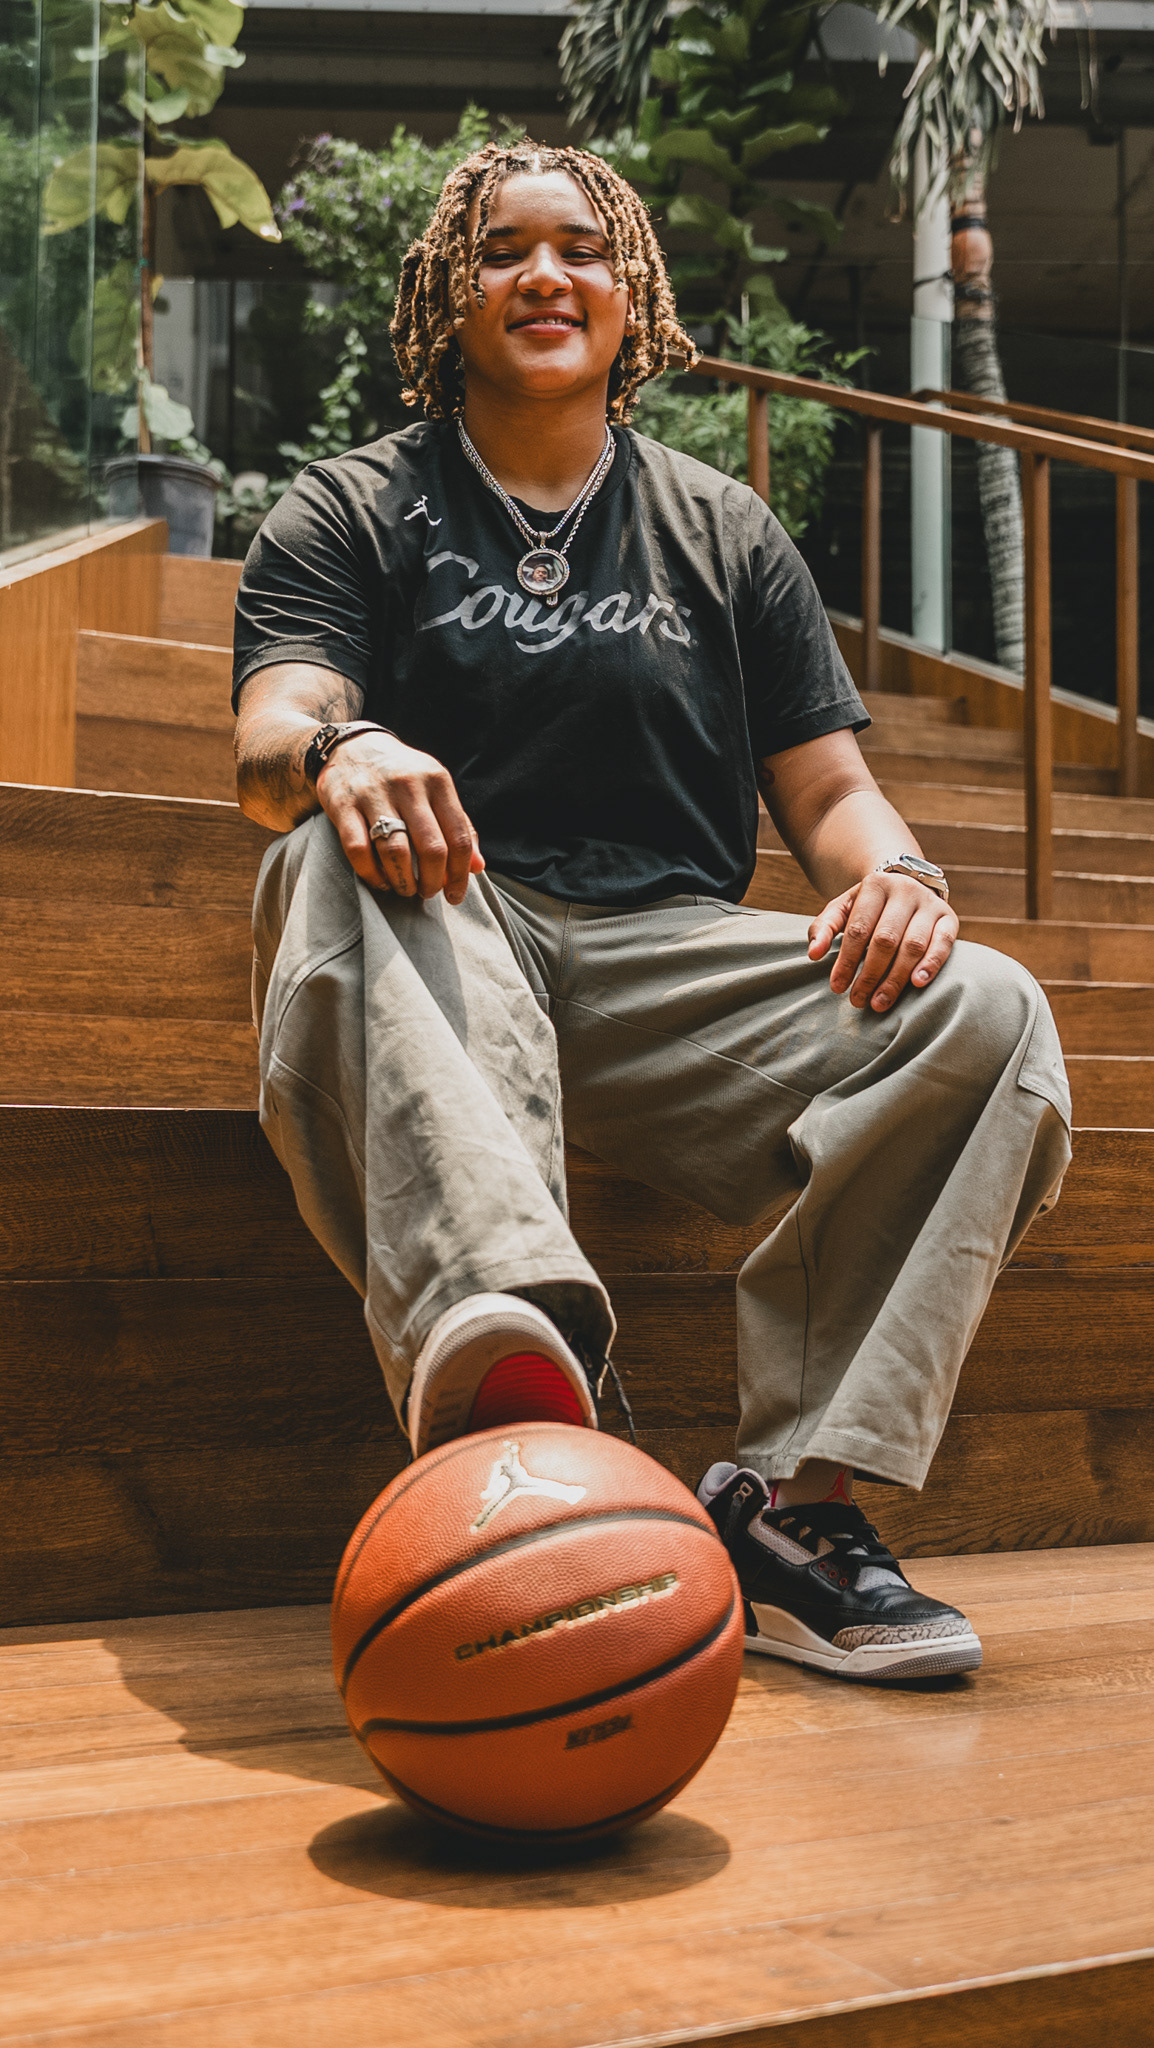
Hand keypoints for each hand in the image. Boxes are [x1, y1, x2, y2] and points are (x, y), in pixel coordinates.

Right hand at [316, 732, 484, 904]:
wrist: (352, 746)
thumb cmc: (402, 775)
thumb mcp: (435, 788)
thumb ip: (458, 825)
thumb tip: (477, 866)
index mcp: (437, 781)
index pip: (458, 836)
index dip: (460, 873)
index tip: (455, 895)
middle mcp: (408, 785)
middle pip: (431, 848)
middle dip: (433, 882)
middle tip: (428, 893)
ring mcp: (373, 794)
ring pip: (396, 852)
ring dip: (404, 882)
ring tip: (406, 889)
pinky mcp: (343, 805)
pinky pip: (358, 849)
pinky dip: (371, 873)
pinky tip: (380, 880)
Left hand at [808, 872, 957, 1012]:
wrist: (906, 886)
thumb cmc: (869, 907)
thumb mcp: (843, 909)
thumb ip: (824, 928)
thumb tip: (813, 954)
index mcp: (876, 885)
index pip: (858, 929)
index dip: (847, 961)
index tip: (837, 987)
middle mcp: (905, 891)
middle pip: (885, 940)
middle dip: (869, 975)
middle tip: (857, 1001)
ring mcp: (930, 904)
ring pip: (913, 945)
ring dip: (896, 978)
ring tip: (880, 1003)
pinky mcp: (949, 918)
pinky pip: (944, 943)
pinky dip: (931, 964)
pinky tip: (917, 983)